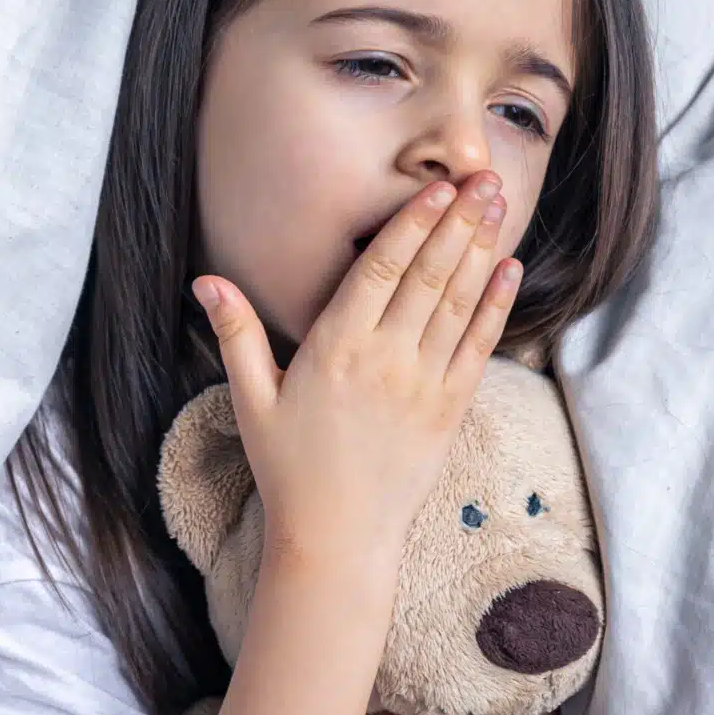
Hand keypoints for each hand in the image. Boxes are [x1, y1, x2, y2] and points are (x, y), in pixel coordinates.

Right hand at [191, 170, 520, 567]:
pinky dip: (495, 304)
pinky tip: (508, 269)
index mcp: (335, 349)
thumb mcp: (250, 400)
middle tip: (485, 175)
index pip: (380, 270)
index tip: (437, 187)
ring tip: (499, 203)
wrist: (336, 539)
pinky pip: (478, 346)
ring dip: (482, 249)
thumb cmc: (288, 468)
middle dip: (459, 221)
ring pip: (458, 302)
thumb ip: (236, 335)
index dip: (411, 224)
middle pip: (428, 275)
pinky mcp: (449, 410)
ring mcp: (422, 384)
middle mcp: (384, 360)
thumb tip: (205, 281)